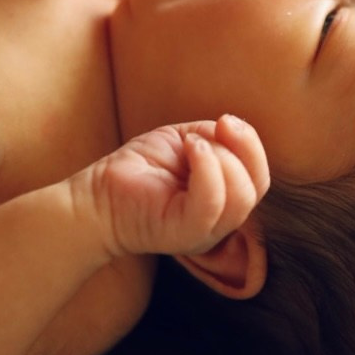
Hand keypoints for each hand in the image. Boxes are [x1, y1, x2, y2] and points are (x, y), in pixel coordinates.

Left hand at [78, 116, 269, 257]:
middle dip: (242, 148)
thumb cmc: (140, 168)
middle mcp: (218, 223)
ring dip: (222, 156)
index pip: (258, 178)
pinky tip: (190, 148)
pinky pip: (210, 203)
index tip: (227, 120)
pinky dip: (207, 167)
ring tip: (192, 143)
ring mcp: (203, 232)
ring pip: (240, 197)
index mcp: (223, 202)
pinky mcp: (183, 234)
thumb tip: (235, 130)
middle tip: (213, 129)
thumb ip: (216, 137)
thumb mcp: (187, 140)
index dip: (251, 145)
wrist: (97, 195)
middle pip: (257, 188)